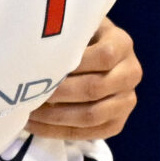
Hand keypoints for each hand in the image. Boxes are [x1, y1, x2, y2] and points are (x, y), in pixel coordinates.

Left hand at [26, 17, 142, 140]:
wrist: (94, 57)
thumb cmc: (78, 38)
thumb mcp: (77, 27)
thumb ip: (66, 35)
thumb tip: (39, 53)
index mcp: (122, 44)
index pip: (103, 56)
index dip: (73, 64)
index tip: (43, 66)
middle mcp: (131, 73)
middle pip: (94, 88)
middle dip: (58, 93)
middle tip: (29, 92)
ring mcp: (127, 100)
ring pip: (91, 116)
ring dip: (55, 117)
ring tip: (29, 111)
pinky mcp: (117, 122)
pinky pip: (88, 134)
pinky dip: (58, 132)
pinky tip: (35, 125)